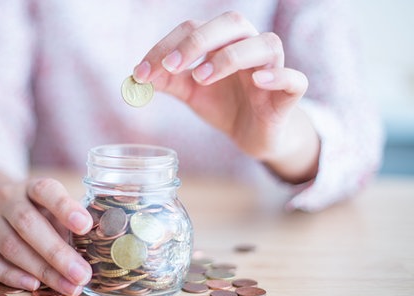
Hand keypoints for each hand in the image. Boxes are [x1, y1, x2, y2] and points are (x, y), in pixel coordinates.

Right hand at [0, 172, 92, 295]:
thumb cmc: (30, 206)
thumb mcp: (47, 203)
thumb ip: (67, 220)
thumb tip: (96, 246)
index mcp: (30, 187)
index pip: (46, 191)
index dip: (65, 208)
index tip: (85, 225)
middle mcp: (6, 200)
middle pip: (28, 225)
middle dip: (57, 253)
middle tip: (82, 274)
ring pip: (11, 247)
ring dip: (41, 270)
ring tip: (67, 286)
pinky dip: (12, 276)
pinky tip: (34, 285)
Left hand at [134, 11, 318, 182]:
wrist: (253, 134)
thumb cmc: (224, 104)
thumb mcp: (190, 92)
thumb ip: (167, 81)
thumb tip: (137, 76)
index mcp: (223, 41)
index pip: (194, 28)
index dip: (166, 46)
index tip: (142, 72)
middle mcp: (250, 46)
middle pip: (232, 24)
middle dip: (197, 41)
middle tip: (171, 66)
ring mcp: (273, 67)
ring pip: (265, 44)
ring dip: (231, 57)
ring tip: (202, 77)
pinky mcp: (289, 94)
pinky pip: (294, 79)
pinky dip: (278, 76)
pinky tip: (258, 81)